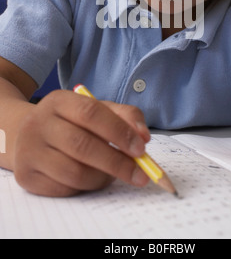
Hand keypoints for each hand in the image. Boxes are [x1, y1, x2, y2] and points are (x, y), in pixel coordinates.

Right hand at [13, 90, 150, 196]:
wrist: (30, 135)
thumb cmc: (73, 122)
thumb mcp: (98, 110)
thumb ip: (125, 117)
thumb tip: (144, 137)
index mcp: (58, 101)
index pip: (90, 112)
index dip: (119, 131)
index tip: (141, 149)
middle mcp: (38, 123)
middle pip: (82, 145)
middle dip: (117, 162)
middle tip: (140, 174)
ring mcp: (29, 151)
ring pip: (74, 172)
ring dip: (103, 178)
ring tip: (113, 175)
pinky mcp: (26, 176)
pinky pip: (64, 190)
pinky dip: (85, 188)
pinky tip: (92, 180)